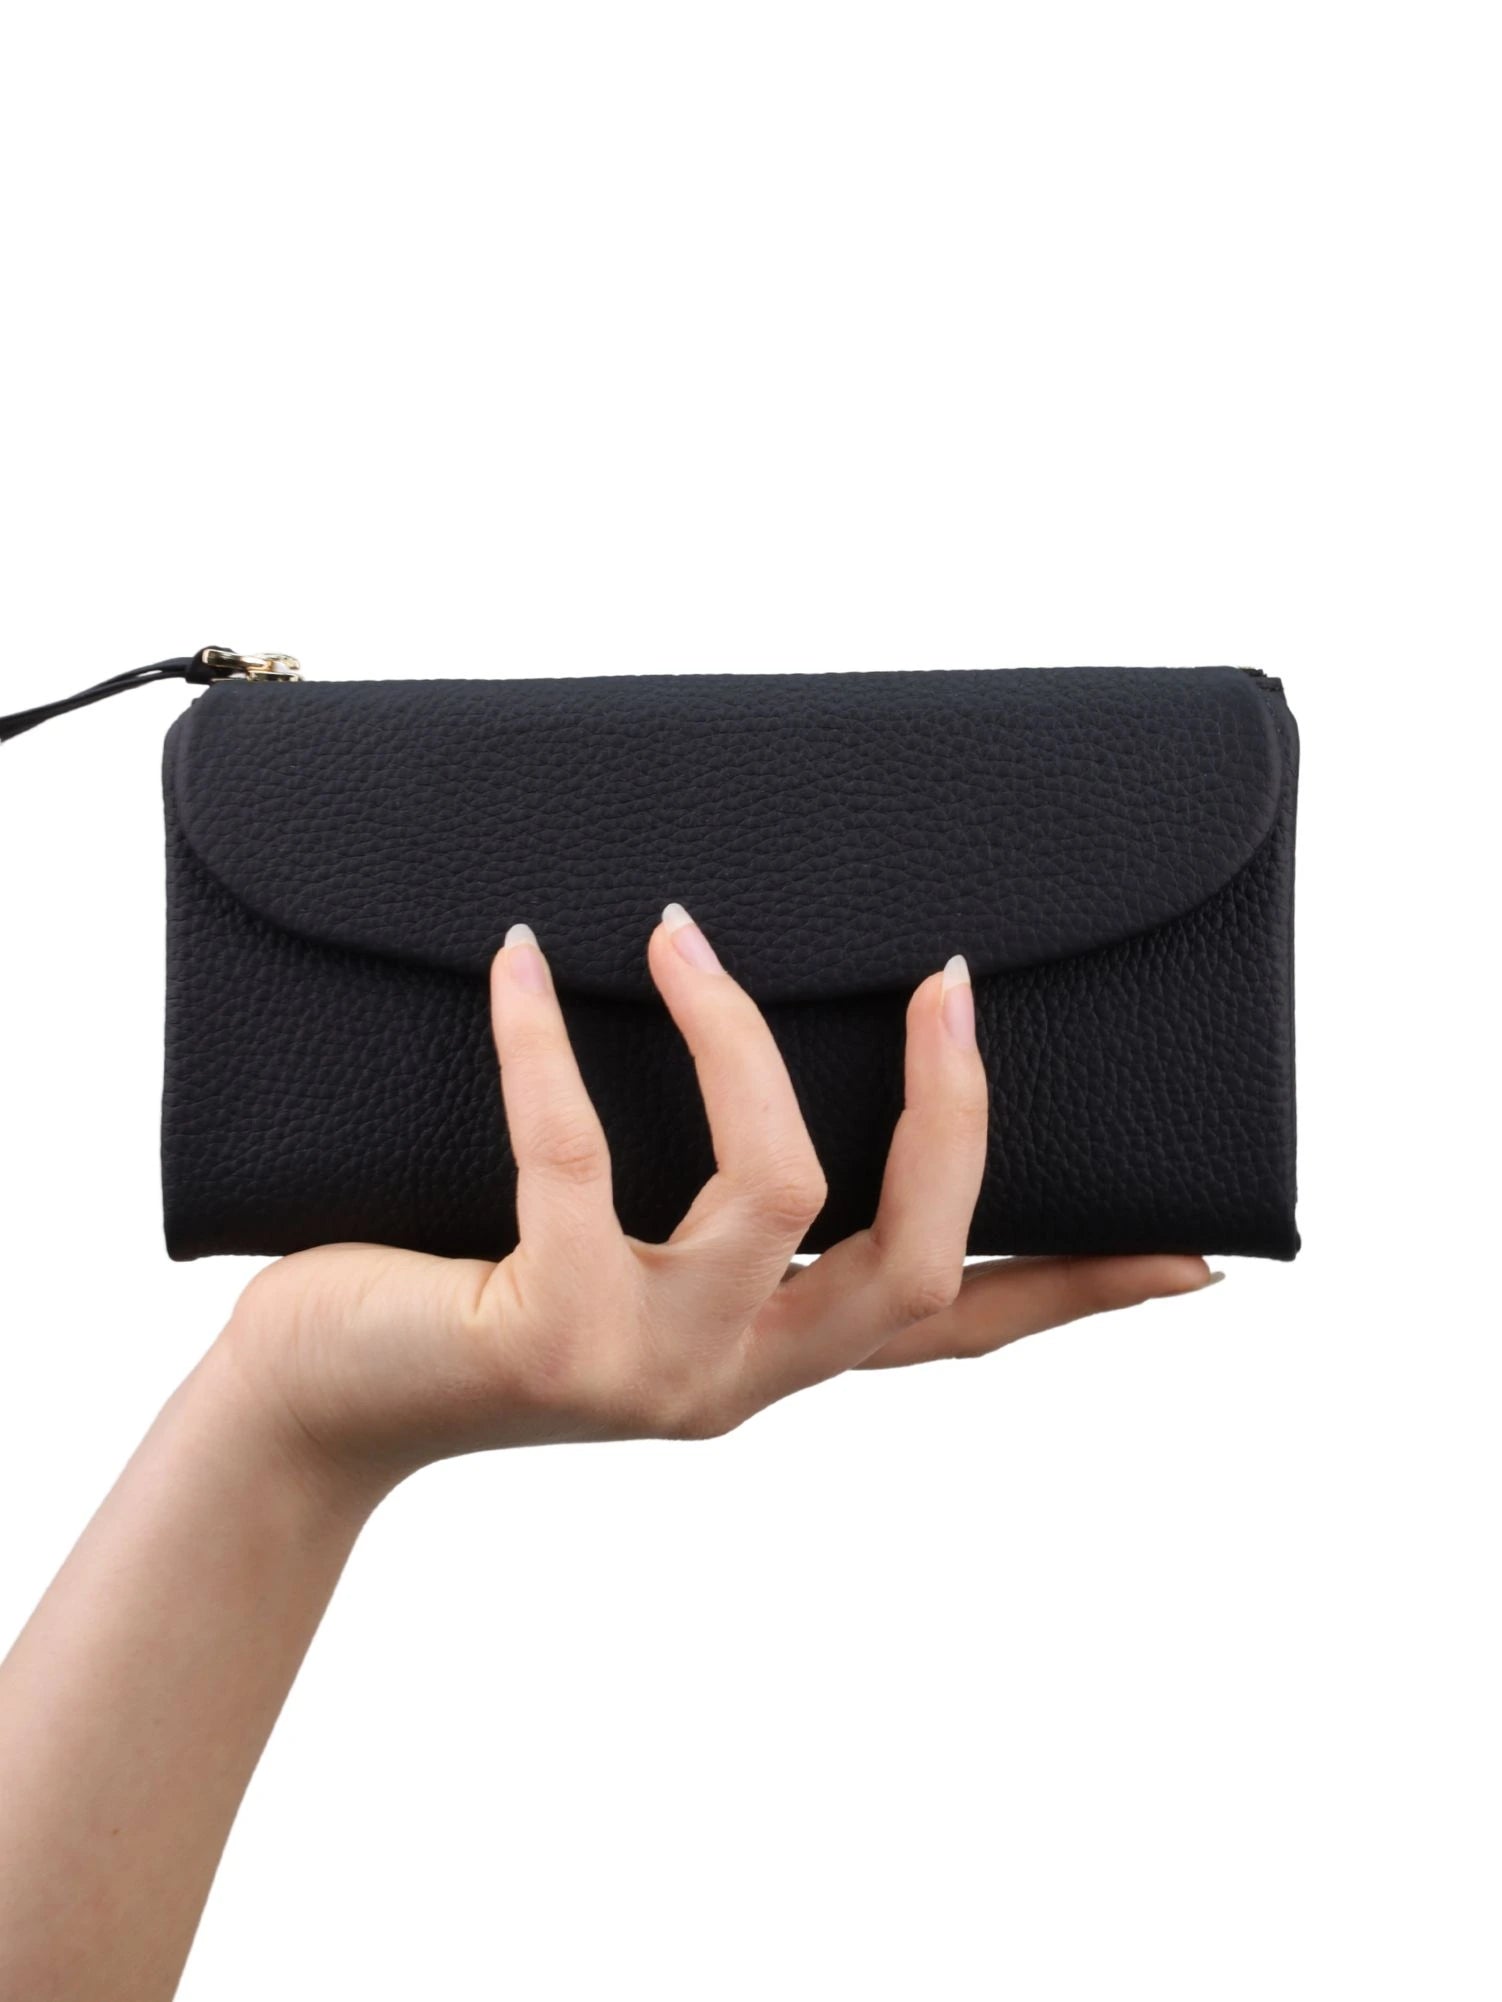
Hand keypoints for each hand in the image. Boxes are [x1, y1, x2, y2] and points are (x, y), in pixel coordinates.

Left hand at [222, 907, 1217, 1500]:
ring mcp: (653, 1368)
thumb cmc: (479, 1299)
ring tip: (680, 932)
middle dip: (953, 1118)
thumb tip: (773, 1030)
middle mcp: (739, 1379)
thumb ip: (718, 1210)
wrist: (324, 1405)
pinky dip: (550, 1039)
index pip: (963, 1335)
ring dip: (741, 1039)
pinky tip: (518, 958)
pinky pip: (577, 1153)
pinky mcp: (549, 1330)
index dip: (1081, 1291)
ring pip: (780, 1194)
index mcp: (775, 1359)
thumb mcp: (634, 1263)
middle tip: (946, 983)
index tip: (1196, 1256)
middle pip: (916, 1267)